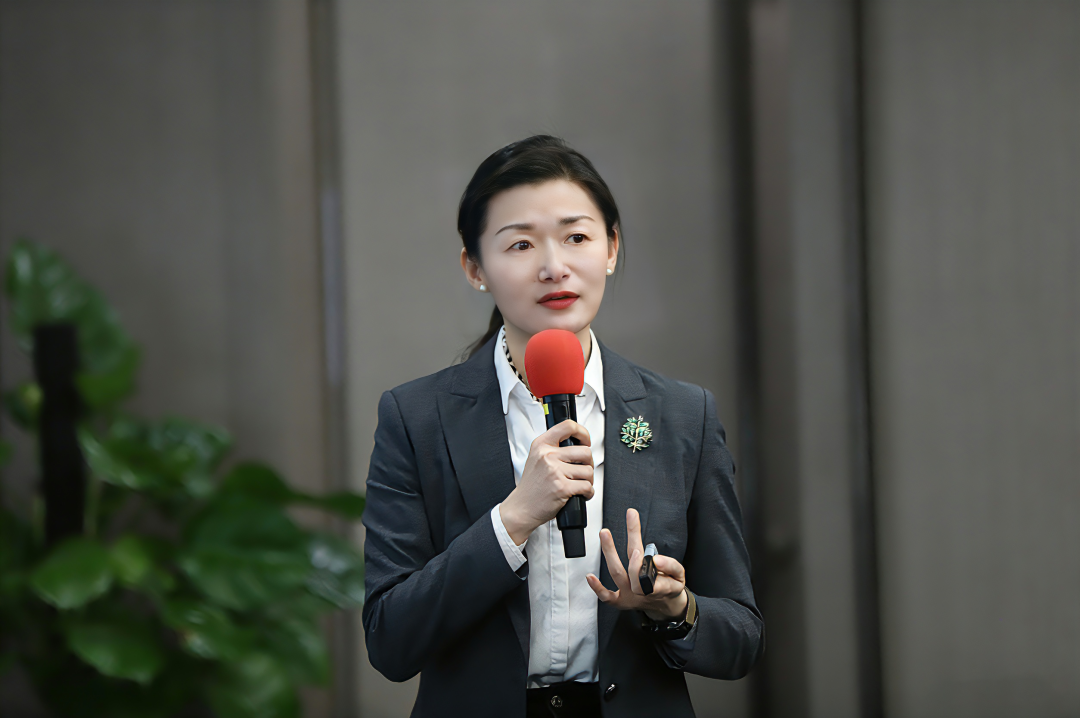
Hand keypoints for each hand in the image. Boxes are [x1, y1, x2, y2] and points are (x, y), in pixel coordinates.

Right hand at [499, 419, 593, 544]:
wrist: (522, 507)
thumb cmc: (531, 486)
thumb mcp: (537, 458)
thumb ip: (553, 448)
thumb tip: (578, 444)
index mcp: (541, 445)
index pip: (568, 426)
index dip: (583, 433)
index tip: (585, 441)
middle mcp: (547, 456)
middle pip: (585, 452)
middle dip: (588, 463)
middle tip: (582, 470)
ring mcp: (555, 472)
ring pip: (588, 470)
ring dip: (588, 480)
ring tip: (578, 484)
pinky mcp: (562, 488)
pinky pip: (587, 486)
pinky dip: (588, 493)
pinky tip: (580, 494)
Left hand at [586, 508, 688, 620]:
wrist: (665, 607)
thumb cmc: (670, 587)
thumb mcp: (680, 576)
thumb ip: (672, 566)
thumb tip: (657, 559)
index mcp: (658, 582)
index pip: (649, 569)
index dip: (642, 562)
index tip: (640, 552)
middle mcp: (641, 590)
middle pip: (632, 569)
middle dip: (627, 548)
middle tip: (622, 531)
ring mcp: (629, 595)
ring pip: (617, 574)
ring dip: (610, 553)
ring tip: (605, 534)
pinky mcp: (620, 601)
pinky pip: (607, 597)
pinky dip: (598, 588)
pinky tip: (589, 576)